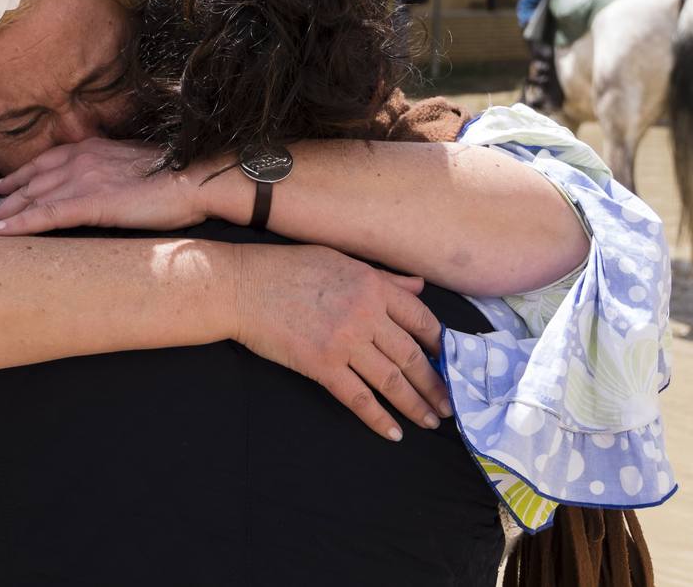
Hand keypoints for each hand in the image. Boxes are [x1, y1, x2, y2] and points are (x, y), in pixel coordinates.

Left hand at [0, 138, 208, 233]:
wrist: (195, 180)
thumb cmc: (173, 178)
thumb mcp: (133, 167)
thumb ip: (109, 172)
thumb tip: (102, 187)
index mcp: (91, 149)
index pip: (44, 164)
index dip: (18, 177)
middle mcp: (81, 159)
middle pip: (30, 182)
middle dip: (2, 200)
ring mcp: (84, 180)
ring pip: (31, 198)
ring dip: (2, 214)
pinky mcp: (91, 202)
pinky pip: (46, 215)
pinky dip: (18, 224)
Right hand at [234, 244, 448, 440]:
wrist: (241, 286)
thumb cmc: (285, 268)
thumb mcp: (338, 260)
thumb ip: (382, 277)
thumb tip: (418, 286)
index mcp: (372, 286)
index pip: (421, 319)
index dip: (440, 344)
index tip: (451, 361)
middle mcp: (365, 314)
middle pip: (412, 356)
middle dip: (435, 384)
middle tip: (450, 404)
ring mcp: (344, 342)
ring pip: (391, 381)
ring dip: (415, 405)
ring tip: (431, 421)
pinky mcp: (322, 365)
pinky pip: (358, 398)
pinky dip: (378, 418)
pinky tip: (393, 433)